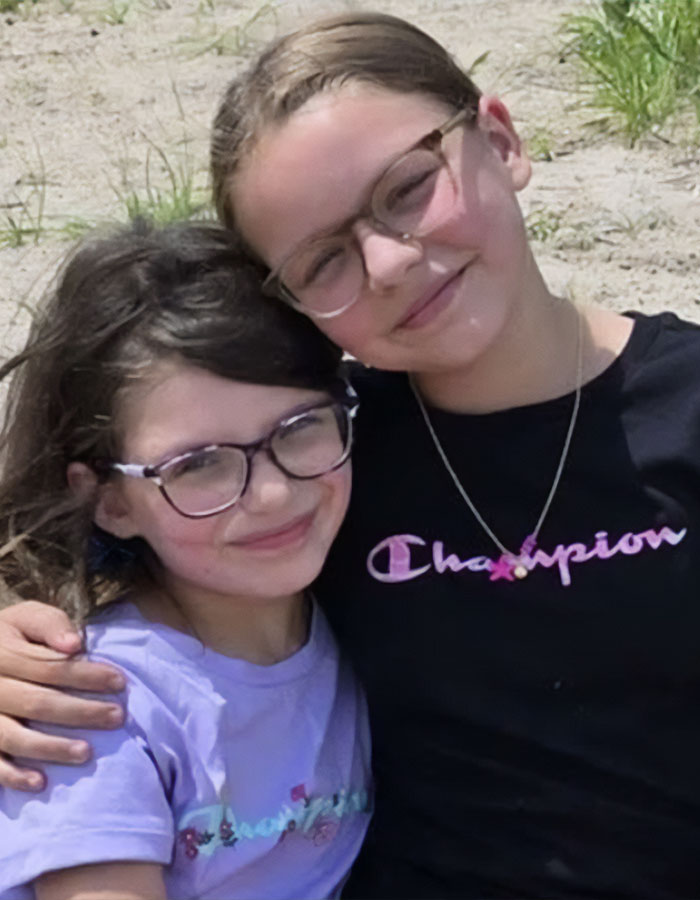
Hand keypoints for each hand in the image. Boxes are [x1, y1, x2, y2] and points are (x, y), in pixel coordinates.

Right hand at [0, 601, 125, 791]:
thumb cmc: (9, 635)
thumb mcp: (26, 617)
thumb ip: (50, 624)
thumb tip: (74, 644)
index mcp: (3, 652)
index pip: (48, 667)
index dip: (86, 675)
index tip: (120, 682)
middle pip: (37, 703)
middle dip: (80, 712)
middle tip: (116, 717)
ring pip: (14, 737)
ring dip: (52, 747)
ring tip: (87, 752)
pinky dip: (13, 775)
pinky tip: (40, 782)